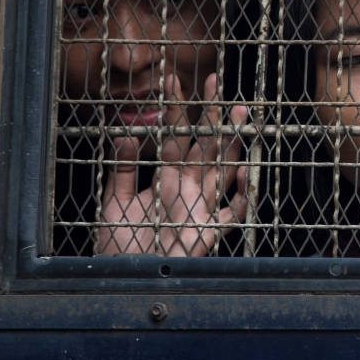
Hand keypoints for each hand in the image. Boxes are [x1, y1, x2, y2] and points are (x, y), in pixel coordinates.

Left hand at [99, 73, 248, 255]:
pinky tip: (247, 177)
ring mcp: (201, 208)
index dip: (175, 108)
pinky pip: (233, 214)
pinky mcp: (208, 234)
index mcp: (167, 178)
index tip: (172, 79)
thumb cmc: (120, 247)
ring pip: (223, 168)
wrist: (125, 281)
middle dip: (213, 114)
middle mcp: (188, 188)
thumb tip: (126, 135)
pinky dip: (243, 198)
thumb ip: (121, 171)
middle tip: (217, 82)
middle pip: (206, 144)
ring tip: (242, 114)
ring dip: (234, 142)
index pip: (174, 136)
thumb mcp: (113, 205)